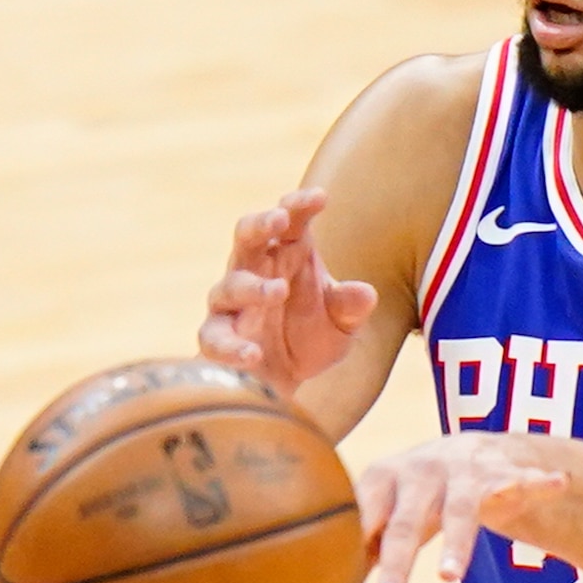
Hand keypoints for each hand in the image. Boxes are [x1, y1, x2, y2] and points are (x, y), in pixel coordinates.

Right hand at [197, 190, 379, 397]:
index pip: (291, 220)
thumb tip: (367, 294)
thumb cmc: (310, 339)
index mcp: (286, 254)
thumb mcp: (341, 325)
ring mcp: (231, 304)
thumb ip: (351, 307)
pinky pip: (215, 337)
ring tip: (278, 291)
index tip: (320, 198)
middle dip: (261, 223)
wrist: (284, 384)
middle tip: (280, 219)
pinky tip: (253, 353)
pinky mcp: (215, 339)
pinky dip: (232, 346)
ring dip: (252, 286)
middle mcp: (253, 270)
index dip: (300, 205)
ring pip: (230, 285)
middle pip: (246, 235)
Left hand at [352, 433, 571, 582]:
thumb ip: (358, 548)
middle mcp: (419, 471)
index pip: (364, 519)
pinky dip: (538, 482)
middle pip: (405, 522)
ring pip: (460, 512)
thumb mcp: (384, 513)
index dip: (353, 550)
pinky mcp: (501, 472)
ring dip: (456, 545)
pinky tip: (559, 483)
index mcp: (381, 480)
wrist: (467, 448)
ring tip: (449, 578)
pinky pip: (520, 480)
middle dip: (397, 561)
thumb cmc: (414, 497)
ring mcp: (462, 471)